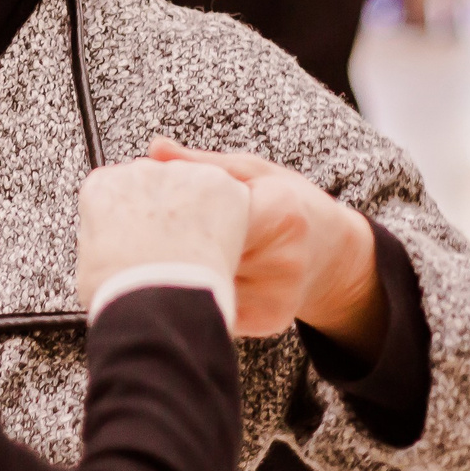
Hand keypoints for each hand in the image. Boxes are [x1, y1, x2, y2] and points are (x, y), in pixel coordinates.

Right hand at [75, 158, 250, 314]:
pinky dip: (231, 219)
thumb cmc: (123, 289)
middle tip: (175, 247)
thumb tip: (109, 244)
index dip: (139, 216)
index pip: (124, 190)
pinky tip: (218, 246)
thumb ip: (102, 239)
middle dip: (170, 212)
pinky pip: (228, 197)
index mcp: (104, 187)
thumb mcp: (91, 263)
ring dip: (200, 214)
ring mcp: (178, 173)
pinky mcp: (216, 182)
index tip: (146, 235)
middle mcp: (139, 171)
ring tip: (197, 252)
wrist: (156, 299)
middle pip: (161, 185)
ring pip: (195, 188)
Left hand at [148, 139, 381, 348]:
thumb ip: (204, 165)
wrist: (333, 252)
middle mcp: (284, 261)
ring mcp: (277, 297)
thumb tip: (156, 148)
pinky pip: (215, 307)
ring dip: (178, 273)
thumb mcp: (254, 172)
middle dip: (171, 246)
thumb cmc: (290, 204)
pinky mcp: (268, 322)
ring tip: (160, 258)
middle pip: (206, 254)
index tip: (144, 211)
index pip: (215, 218)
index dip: (175, 216)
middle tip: (137, 238)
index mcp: (281, 215)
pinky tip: (187, 280)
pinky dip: (194, 294)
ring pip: (205, 286)